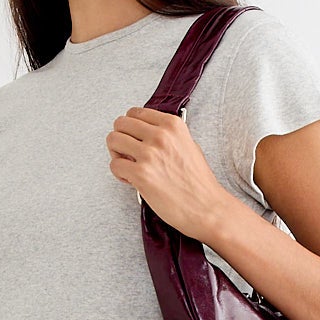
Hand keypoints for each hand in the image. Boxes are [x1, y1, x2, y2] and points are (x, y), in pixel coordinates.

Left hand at [106, 105, 232, 243]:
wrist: (206, 207)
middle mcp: (160, 135)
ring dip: (116, 154)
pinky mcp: (141, 174)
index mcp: (172, 125)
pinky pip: (114, 165)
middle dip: (120, 138)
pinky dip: (119, 173)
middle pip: (121, 123)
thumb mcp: (189, 145)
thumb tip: (146, 134)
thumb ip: (167, 135)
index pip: (135, 112)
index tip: (134, 139)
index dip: (131, 127)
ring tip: (128, 166)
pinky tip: (131, 180)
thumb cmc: (198, 182)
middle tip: (127, 153)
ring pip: (113, 140)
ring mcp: (150, 153)